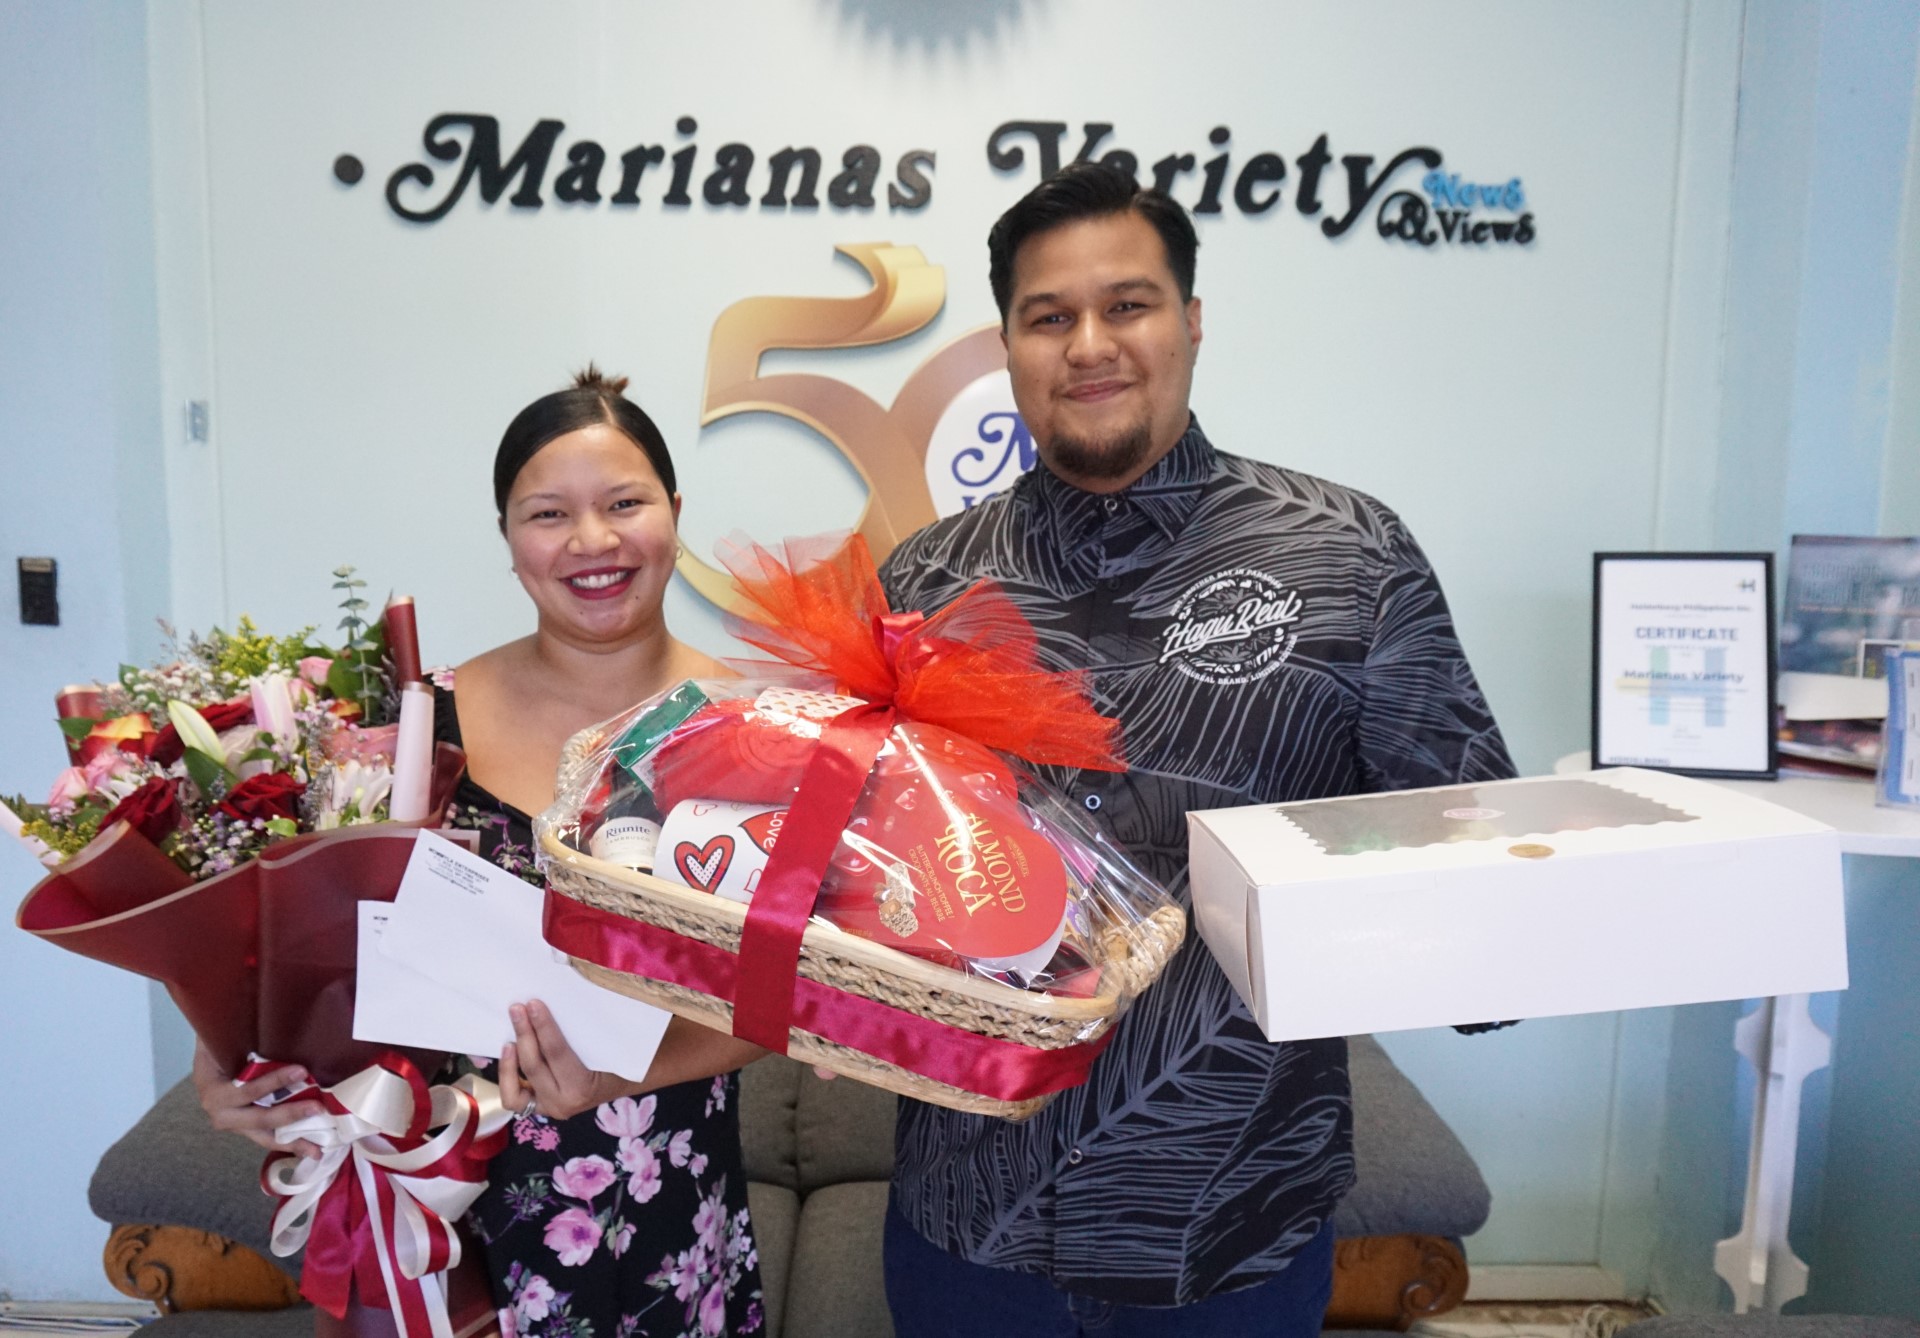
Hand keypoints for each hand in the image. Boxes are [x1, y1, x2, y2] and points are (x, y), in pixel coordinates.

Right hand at [190, 1040, 324, 1159]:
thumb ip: (234, 1032)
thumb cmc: (217, 1046)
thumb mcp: (218, 1038)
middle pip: (258, 1118)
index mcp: (212, 1090)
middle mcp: (220, 1112)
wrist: (207, 1062)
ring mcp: (235, 1124)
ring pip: (265, 1136)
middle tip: (318, 1107)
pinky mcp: (247, 1129)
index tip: (301, 1071)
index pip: (245, 1090)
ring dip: (292, 1141)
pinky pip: (269, 1137)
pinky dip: (289, 1142)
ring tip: (317, 1149)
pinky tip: (312, 1148)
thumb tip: (256, 1008)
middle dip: (289, 1115)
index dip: (273, 1082)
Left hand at [499, 1000, 633, 1123]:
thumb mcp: (607, 1043)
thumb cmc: (619, 1056)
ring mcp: (548, 1108)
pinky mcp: (538, 1108)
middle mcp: (562, 1103)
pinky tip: (509, 1056)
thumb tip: (556, 999)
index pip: (557, 1053)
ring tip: (507, 1041)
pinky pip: (515, 1098)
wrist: (624, 1081)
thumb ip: (583, 1030)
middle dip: (523, 1034)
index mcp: (582, 1087)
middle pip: (534, 1067)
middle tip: (517, 1009)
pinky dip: (508, 1079)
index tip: (534, 1004)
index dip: (543, 1027)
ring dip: (507, 1064)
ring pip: (515, 1092)